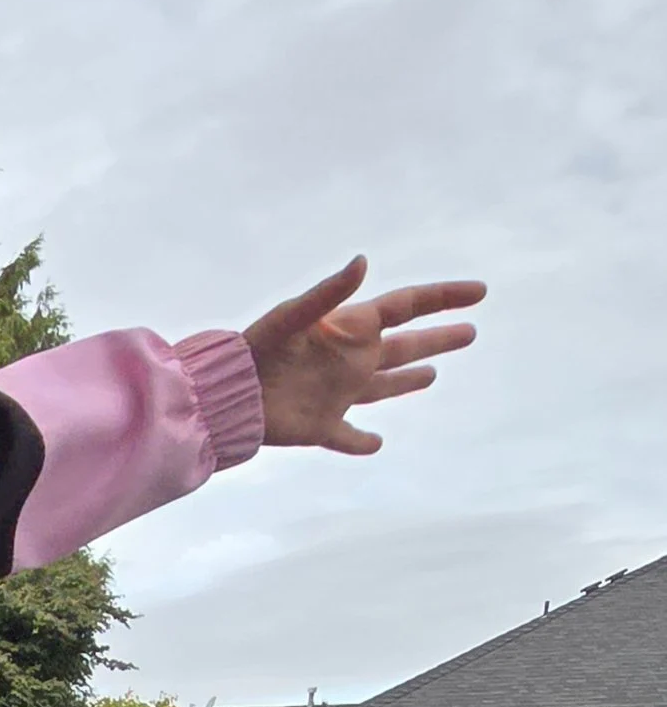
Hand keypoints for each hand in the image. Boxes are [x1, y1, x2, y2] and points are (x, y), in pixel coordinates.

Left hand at [243, 258, 483, 453]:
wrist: (226, 396)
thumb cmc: (255, 350)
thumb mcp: (291, 318)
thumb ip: (328, 294)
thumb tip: (363, 262)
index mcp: (350, 330)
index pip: (406, 307)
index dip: (443, 298)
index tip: (478, 292)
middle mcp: (350, 360)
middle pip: (405, 347)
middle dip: (438, 339)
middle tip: (471, 332)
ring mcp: (338, 395)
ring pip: (384, 387)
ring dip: (409, 381)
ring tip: (433, 374)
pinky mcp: (322, 427)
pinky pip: (348, 438)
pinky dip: (362, 443)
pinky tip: (377, 444)